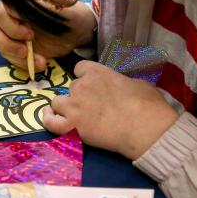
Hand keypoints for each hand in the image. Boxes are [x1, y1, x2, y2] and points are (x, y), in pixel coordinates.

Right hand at [0, 0, 95, 71]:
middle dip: (7, 43)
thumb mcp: (59, 6)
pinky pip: (10, 58)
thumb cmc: (67, 15)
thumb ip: (41, 2)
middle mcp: (7, 16)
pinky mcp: (14, 48)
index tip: (30, 35)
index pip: (1, 11)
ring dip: (18, 57)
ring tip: (41, 61)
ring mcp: (8, 33)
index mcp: (16, 2)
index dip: (11, 25)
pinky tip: (40, 64)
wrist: (77, 32)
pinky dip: (24, 64)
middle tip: (26, 51)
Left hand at [42, 61, 178, 159]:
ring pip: (57, 102)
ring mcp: (74, 106)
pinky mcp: (71, 127)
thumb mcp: (138, 83)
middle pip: (71, 87)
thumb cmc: (148, 105)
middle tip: (92, 108)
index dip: (85, 77)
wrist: (145, 129)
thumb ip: (121, 82)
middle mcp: (81, 86)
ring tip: (73, 115)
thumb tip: (122, 87)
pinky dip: (48, 120)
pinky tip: (50, 118)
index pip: (80, 68)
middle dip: (79, 96)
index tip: (91, 85)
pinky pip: (50, 122)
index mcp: (97, 72)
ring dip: (64, 107)